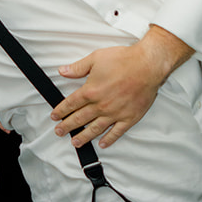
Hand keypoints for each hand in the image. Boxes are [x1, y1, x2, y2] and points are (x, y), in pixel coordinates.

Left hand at [55, 26, 191, 148]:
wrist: (147, 65)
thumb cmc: (123, 60)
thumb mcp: (96, 58)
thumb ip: (78, 67)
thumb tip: (63, 71)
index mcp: (91, 91)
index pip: (71, 104)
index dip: (61, 111)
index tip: (55, 116)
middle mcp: (101, 105)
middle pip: (80, 119)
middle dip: (67, 126)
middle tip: (59, 132)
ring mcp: (115, 113)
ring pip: (95, 129)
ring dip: (83, 136)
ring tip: (75, 142)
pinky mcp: (129, 117)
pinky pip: (117, 132)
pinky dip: (109, 139)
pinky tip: (102, 143)